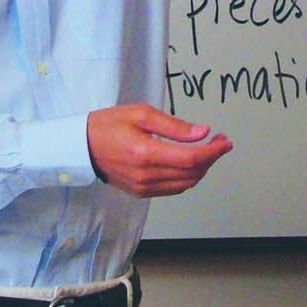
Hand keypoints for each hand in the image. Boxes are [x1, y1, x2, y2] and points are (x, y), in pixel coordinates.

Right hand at [86, 104, 232, 197]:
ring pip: (185, 184)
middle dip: (211, 158)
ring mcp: (142, 187)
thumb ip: (174, 126)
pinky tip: (190, 163)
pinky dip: (187, 177)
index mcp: (145, 153)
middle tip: (220, 142)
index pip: (190, 159)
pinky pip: (173, 189)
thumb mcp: (141, 114)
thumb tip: (202, 133)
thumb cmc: (108, 125)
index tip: (225, 142)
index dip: (213, 152)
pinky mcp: (141, 192)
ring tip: (208, 151)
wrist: (82, 146)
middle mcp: (145, 175)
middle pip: (192, 173)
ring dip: (202, 169)